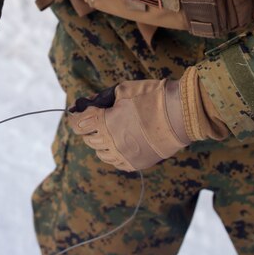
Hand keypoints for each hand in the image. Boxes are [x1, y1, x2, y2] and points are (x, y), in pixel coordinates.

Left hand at [68, 79, 189, 171]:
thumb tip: (87, 103)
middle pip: (88, 139)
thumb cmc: (150, 97)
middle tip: (95, 117)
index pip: (78, 124)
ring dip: (100, 141)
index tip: (76, 111)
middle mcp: (110, 144)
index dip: (75, 116)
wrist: (178, 115)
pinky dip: (113, 153)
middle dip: (88, 127)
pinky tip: (121, 141)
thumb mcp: (121, 90)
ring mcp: (123, 157)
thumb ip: (100, 98)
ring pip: (100, 153)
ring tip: (110, 129)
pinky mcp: (135, 164)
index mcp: (104, 124)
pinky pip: (115, 162)